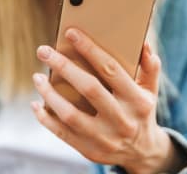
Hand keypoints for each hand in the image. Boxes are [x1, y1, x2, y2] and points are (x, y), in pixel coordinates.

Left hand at [31, 28, 183, 173]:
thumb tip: (143, 44)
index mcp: (137, 101)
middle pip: (89, 89)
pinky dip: (45, 118)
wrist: (142, 152)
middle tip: (43, 51)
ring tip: (37, 77)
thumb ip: (149, 67)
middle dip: (64, 66)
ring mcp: (105, 138)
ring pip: (71, 114)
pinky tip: (36, 103)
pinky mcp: (89, 150)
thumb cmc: (140, 112)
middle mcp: (122, 120)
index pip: (111, 70)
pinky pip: (61, 133)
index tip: (70, 33)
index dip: (90, 49)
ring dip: (50, 94)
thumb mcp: (150, 91)